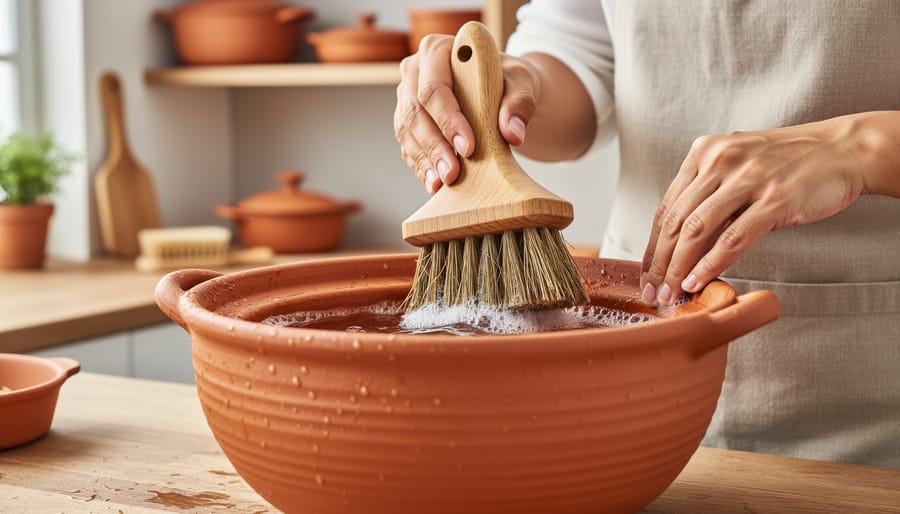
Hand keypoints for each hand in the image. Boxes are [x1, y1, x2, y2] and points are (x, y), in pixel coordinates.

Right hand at [393, 35, 540, 193]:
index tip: (468, 147)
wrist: (500, 90)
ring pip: (407, 132)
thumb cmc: (506, 79)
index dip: (448, 120)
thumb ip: (520, 103)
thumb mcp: (522, 82)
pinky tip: (435, 184)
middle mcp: (415, 71)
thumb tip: (512, 133)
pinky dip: (421, 167)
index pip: (434, 88)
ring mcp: (406, 97)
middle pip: (415, 112)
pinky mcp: (407, 122)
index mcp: (436, 50)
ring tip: (443, 183)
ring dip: (425, 161)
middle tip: (453, 174)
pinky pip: (408, 146)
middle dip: (435, 147)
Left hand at [640, 115, 878, 305]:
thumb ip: (709, 195)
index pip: (668, 206)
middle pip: (677, 221)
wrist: (844, 150)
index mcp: (705, 152)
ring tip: (669, 292)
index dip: (652, 245)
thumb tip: (680, 242)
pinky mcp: (775, 200)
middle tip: (651, 290)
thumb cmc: (789, 162)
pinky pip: (732, 239)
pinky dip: (710, 265)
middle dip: (659, 262)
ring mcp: (748, 179)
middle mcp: (720, 161)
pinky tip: (697, 281)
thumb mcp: (738, 167)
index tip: (645, 272)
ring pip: (697, 231)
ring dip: (678, 268)